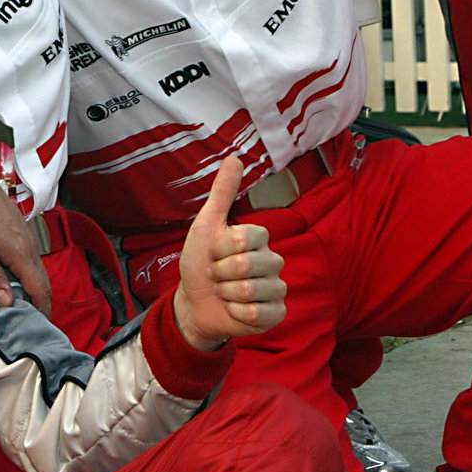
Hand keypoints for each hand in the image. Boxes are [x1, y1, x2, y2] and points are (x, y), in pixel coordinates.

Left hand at [0, 161, 51, 314]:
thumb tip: (8, 302)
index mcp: (22, 253)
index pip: (40, 288)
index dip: (43, 308)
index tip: (44, 324)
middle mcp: (30, 245)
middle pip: (43, 279)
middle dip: (43, 300)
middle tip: (38, 317)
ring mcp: (27, 235)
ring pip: (37, 267)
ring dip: (36, 285)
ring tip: (29, 301)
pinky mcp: (20, 228)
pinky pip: (31, 256)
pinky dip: (30, 271)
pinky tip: (19, 275)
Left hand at [172, 157, 285, 349]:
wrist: (194, 301)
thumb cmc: (200, 262)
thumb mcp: (206, 224)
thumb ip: (222, 193)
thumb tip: (234, 158)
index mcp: (259, 239)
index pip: (245, 237)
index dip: (220, 247)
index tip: (213, 252)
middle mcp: (273, 261)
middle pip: (246, 264)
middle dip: (220, 272)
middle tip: (217, 274)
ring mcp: (277, 288)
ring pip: (250, 290)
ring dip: (226, 293)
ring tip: (224, 291)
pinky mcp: (276, 314)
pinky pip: (257, 313)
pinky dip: (236, 312)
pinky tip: (234, 309)